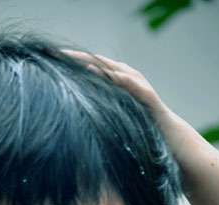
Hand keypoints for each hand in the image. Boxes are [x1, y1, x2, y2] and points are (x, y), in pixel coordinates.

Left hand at [63, 50, 177, 138]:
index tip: (52, 60)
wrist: (166, 135)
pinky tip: (104, 74)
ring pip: (113, 69)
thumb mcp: (112, 116)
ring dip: (94, 63)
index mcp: (116, 80)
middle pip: (99, 63)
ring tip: (75, 60)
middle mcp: (126, 76)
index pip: (91, 67)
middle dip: (78, 58)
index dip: (73, 63)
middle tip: (58, 55)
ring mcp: (137, 83)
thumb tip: (73, 113)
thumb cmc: (137, 127)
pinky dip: (117, 78)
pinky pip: (130, 83)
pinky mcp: (146, 95)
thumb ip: (97, 109)